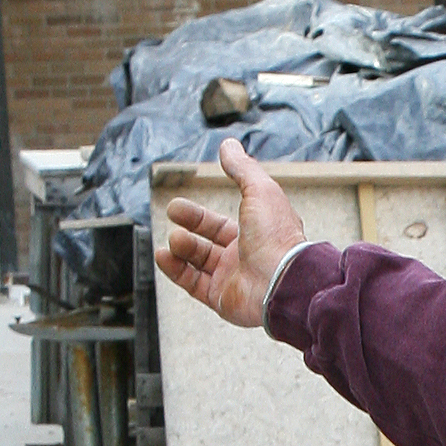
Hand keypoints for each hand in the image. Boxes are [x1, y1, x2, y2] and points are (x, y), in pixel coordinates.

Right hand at [155, 135, 305, 328]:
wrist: (282, 281)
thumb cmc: (276, 236)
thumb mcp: (259, 190)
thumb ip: (242, 168)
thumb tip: (228, 145)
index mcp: (253, 234)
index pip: (219, 225)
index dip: (196, 215)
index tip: (175, 206)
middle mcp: (243, 257)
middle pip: (206, 243)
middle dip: (188, 227)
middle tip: (171, 213)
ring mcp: (232, 279)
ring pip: (197, 264)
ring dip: (181, 249)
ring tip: (174, 239)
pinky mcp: (222, 299)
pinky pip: (194, 284)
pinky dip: (176, 270)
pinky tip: (163, 256)